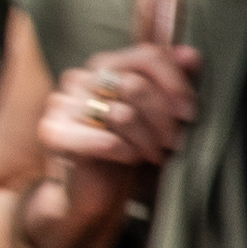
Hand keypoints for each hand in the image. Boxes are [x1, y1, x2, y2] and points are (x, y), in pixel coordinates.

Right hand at [39, 39, 198, 170]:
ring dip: (148, 139)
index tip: (190, 112)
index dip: (175, 83)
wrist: (88, 192)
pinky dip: (127, 151)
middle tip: (174, 141)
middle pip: (135, 86)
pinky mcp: (54, 133)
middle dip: (163, 118)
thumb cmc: (123, 148)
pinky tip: (132, 158)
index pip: (147, 56)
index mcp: (103, 65)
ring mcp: (61, 104)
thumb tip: (192, 55)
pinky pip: (105, 139)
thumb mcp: (152, 115)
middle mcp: (78, 78)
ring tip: (155, 154)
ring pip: (123, 114)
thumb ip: (170, 83)